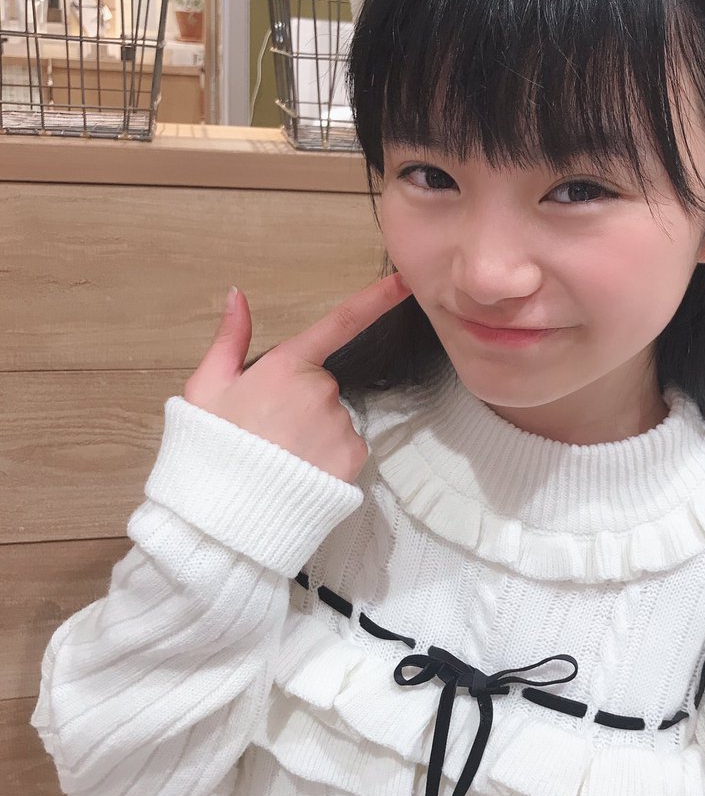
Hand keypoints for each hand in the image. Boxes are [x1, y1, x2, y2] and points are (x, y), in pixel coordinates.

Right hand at [182, 273, 413, 483]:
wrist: (225, 513)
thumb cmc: (210, 448)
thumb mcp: (206, 388)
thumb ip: (229, 339)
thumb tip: (238, 296)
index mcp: (287, 366)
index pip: (340, 323)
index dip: (377, 298)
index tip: (406, 282)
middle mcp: (322, 390)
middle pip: (322, 384)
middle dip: (301, 400)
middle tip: (267, 429)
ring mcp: (340, 424)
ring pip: (333, 418)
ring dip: (313, 431)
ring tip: (279, 455)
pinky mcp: (352, 456)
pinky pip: (344, 445)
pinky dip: (327, 455)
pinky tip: (299, 469)